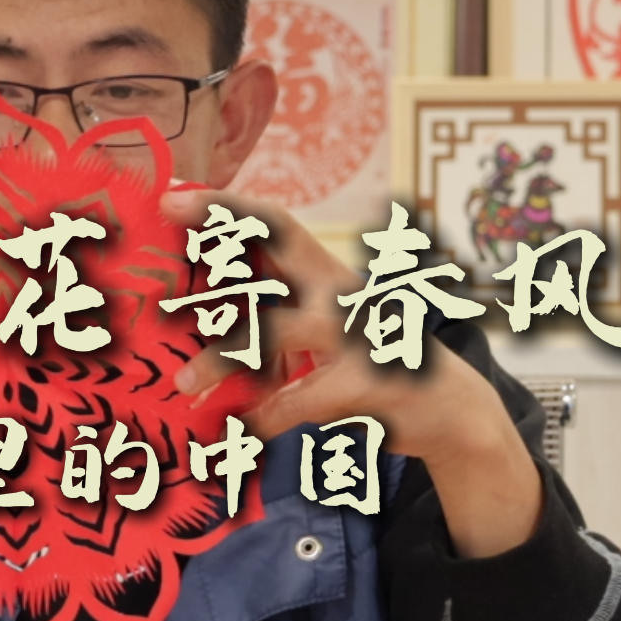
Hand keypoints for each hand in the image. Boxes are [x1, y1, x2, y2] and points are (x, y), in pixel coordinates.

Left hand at [160, 190, 541, 558]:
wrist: (451, 409)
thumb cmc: (371, 362)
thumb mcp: (330, 327)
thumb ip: (280, 313)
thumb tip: (200, 310)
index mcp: (329, 275)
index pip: (276, 223)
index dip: (225, 204)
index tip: (172, 190)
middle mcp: (341, 290)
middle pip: (280, 238)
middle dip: (225, 218)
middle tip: (168, 209)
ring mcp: (357, 333)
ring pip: (273, 330)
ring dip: (220, 358)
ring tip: (183, 383)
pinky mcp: (366, 383)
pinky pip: (296, 400)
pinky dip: (264, 418)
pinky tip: (243, 430)